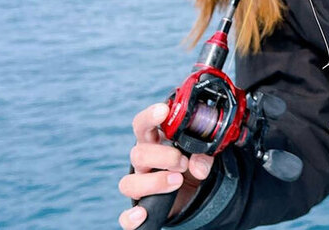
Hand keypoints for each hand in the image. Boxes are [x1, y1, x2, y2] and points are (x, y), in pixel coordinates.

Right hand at [118, 103, 213, 229]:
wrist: (193, 192)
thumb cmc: (190, 162)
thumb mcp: (201, 155)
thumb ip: (202, 156)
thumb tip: (198, 166)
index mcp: (155, 141)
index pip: (142, 124)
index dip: (150, 116)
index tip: (163, 111)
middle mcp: (143, 161)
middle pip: (138, 154)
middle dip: (163, 156)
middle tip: (183, 160)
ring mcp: (140, 183)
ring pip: (129, 182)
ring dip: (155, 182)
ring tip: (178, 180)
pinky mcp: (141, 207)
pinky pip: (126, 215)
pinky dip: (131, 217)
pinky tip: (143, 214)